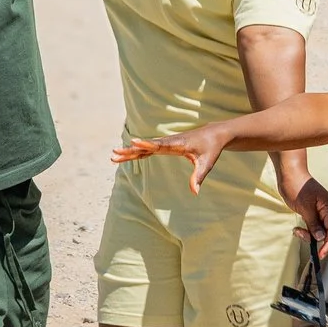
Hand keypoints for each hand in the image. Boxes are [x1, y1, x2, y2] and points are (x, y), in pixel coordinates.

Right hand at [109, 127, 226, 191]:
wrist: (214, 133)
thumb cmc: (211, 148)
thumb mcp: (207, 163)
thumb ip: (199, 177)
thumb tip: (195, 192)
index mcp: (178, 144)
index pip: (159, 145)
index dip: (146, 144)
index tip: (133, 141)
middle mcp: (169, 141)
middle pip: (146, 147)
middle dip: (130, 150)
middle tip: (114, 153)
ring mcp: (166, 143)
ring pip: (145, 147)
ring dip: (129, 151)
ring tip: (113, 156)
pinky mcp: (166, 145)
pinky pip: (148, 149)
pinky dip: (137, 151)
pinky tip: (126, 154)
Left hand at [290, 175, 327, 257]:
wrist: (288, 173)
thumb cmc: (297, 185)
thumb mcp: (305, 207)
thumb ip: (313, 223)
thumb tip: (320, 237)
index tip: (321, 253)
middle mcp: (325, 210)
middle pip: (326, 231)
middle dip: (315, 238)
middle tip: (301, 236)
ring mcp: (317, 210)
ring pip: (317, 229)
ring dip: (308, 234)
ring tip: (296, 231)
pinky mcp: (310, 211)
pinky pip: (311, 225)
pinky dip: (305, 229)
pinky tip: (297, 229)